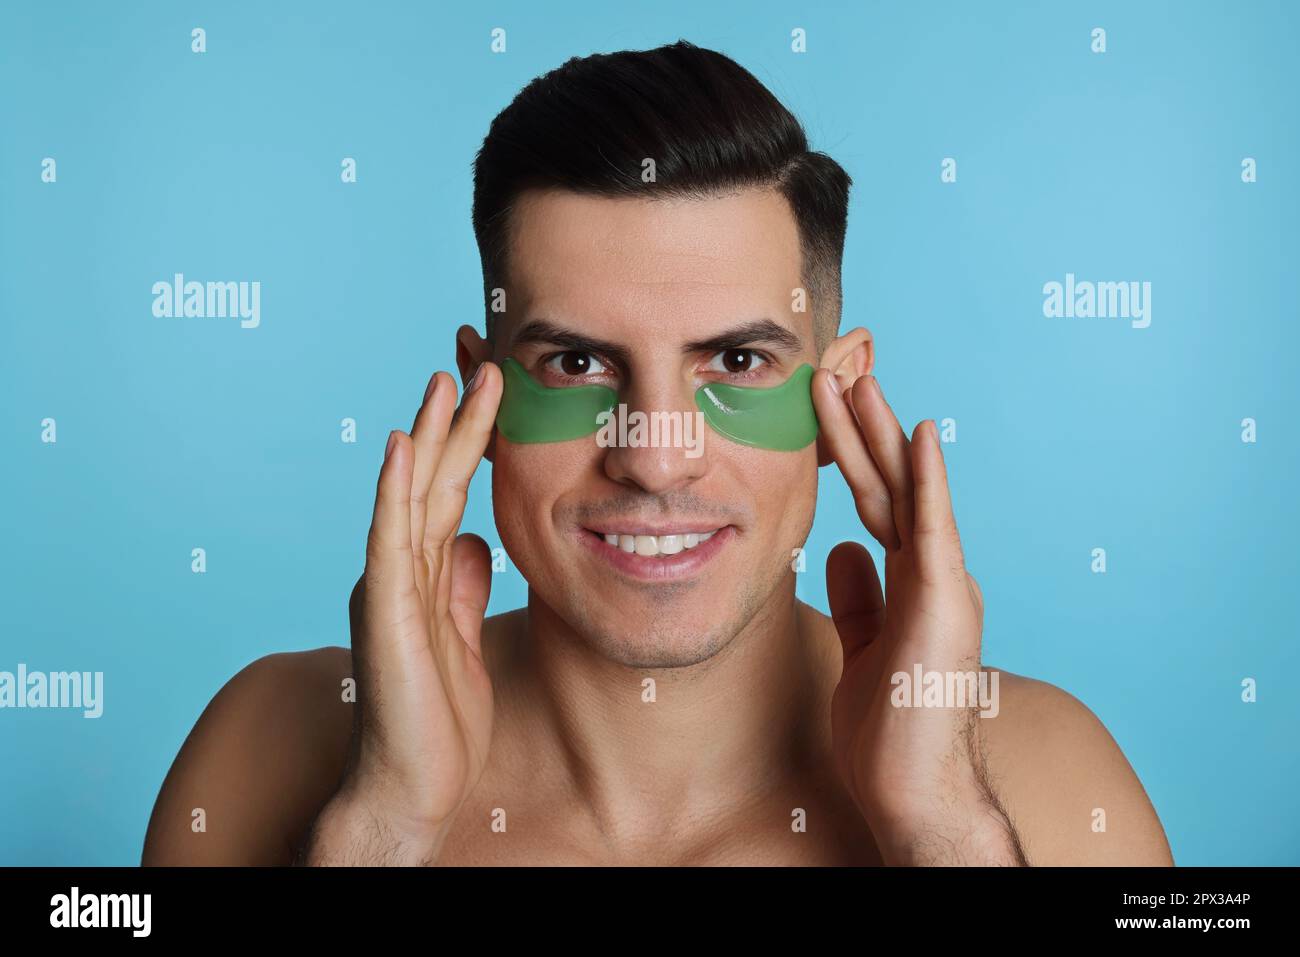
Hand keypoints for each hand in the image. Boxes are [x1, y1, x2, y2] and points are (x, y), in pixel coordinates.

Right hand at [305, 362, 501, 864]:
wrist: (412, 782)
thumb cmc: (436, 717)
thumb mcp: (461, 635)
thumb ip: (462, 585)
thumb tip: (476, 540)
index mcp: (422, 574)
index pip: (451, 494)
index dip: (471, 445)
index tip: (494, 396)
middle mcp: (400, 570)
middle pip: (434, 480)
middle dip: (458, 422)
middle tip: (482, 363)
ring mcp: (388, 585)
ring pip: (412, 494)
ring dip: (431, 435)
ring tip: (447, 380)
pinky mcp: (383, 608)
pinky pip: (389, 538)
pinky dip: (394, 489)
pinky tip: (401, 446)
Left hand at [813, 369, 1024, 865]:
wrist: (914, 789)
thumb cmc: (891, 727)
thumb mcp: (864, 646)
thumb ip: (860, 595)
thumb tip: (844, 550)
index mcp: (911, 582)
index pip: (877, 501)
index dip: (855, 453)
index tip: (832, 406)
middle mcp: (932, 574)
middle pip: (890, 484)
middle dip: (862, 425)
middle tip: (839, 369)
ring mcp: (943, 585)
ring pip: (907, 492)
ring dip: (881, 433)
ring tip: (860, 377)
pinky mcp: (945, 603)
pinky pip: (933, 529)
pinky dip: (930, 479)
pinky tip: (922, 432)